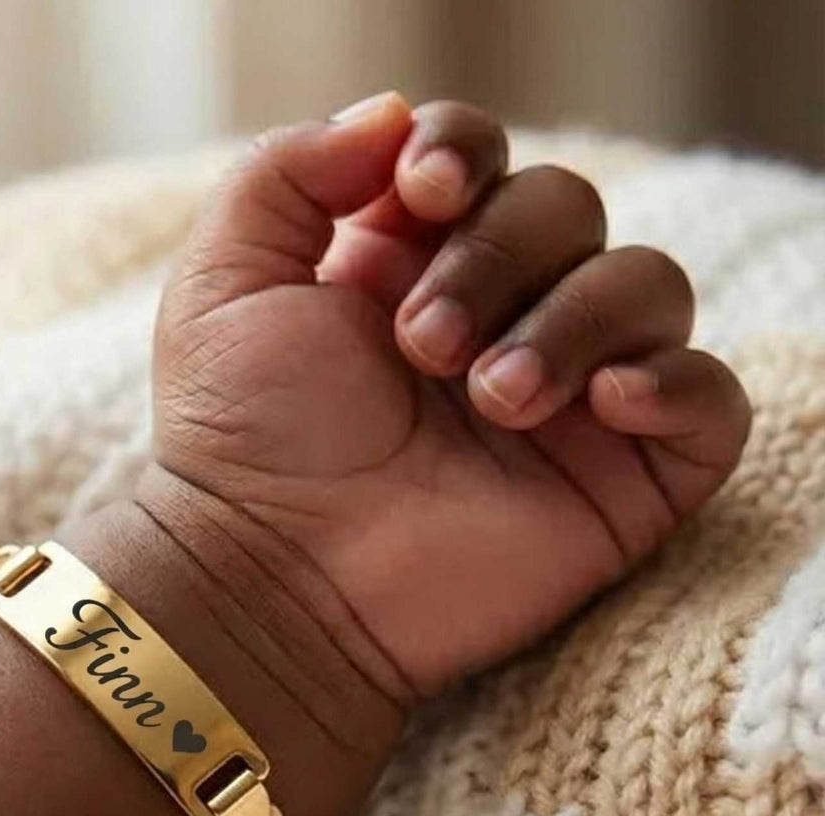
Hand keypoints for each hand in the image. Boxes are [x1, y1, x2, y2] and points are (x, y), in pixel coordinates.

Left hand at [151, 93, 750, 696]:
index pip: (480, 159)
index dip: (465, 152)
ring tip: (490, 398)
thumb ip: (290, 171)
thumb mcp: (225, 281)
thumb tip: (394, 118)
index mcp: (406, 265)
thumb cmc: (240, 440)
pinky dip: (676, 382)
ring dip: (571, 322)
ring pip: (645, 286)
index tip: (422, 194)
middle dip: (497, 257)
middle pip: (564, 207)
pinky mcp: (619, 479)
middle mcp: (494, 318)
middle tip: (423, 346)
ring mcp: (565, 399)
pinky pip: (710, 399)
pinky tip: (603, 402)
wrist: (275, 578)